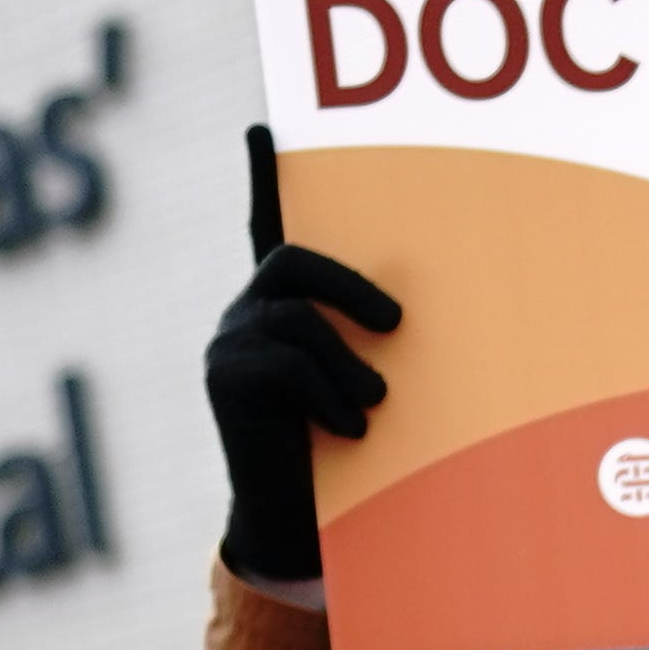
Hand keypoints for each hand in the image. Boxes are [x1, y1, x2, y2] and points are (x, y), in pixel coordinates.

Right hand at [207, 124, 401, 586]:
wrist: (297, 522)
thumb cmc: (345, 454)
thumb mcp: (366, 384)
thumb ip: (374, 343)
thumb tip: (424, 316)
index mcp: (283, 307)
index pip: (268, 228)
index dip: (261, 178)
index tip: (261, 127)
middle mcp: (248, 313)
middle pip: (293, 260)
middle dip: (350, 286)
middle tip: (397, 322)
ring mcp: (229, 341)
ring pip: (298, 318)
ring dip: (347, 364)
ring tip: (371, 408)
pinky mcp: (224, 375)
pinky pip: (285, 362)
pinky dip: (327, 395)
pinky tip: (345, 429)